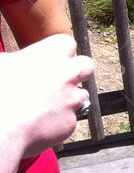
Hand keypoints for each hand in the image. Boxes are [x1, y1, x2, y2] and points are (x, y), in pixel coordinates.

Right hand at [0, 34, 94, 157]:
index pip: (66, 43)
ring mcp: (72, 99)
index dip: (58, 52)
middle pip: (86, 65)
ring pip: (81, 96)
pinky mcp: (71, 122)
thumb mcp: (2, 64)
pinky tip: (38, 125)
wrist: (0, 129)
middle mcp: (68, 73)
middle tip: (60, 80)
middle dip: (77, 72)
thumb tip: (15, 63)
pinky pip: (69, 120)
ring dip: (68, 100)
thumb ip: (16, 60)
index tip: (50, 59)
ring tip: (42, 108)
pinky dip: (57, 123)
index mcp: (50, 54)